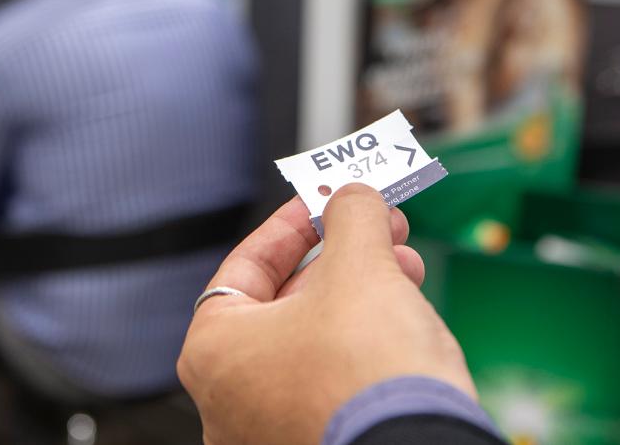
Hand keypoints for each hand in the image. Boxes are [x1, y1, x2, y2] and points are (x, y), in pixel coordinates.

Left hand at [178, 184, 477, 444]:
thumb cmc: (369, 375)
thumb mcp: (360, 267)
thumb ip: (350, 217)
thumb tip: (352, 198)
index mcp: (215, 352)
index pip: (247, 265)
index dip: (292, 224)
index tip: (323, 200)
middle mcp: (229, 399)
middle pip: (284, 303)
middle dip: (340, 256)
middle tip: (374, 225)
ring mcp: (268, 429)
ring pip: (314, 340)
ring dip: (360, 292)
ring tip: (404, 262)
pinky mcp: (315, 440)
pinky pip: (333, 378)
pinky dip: (363, 340)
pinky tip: (405, 310)